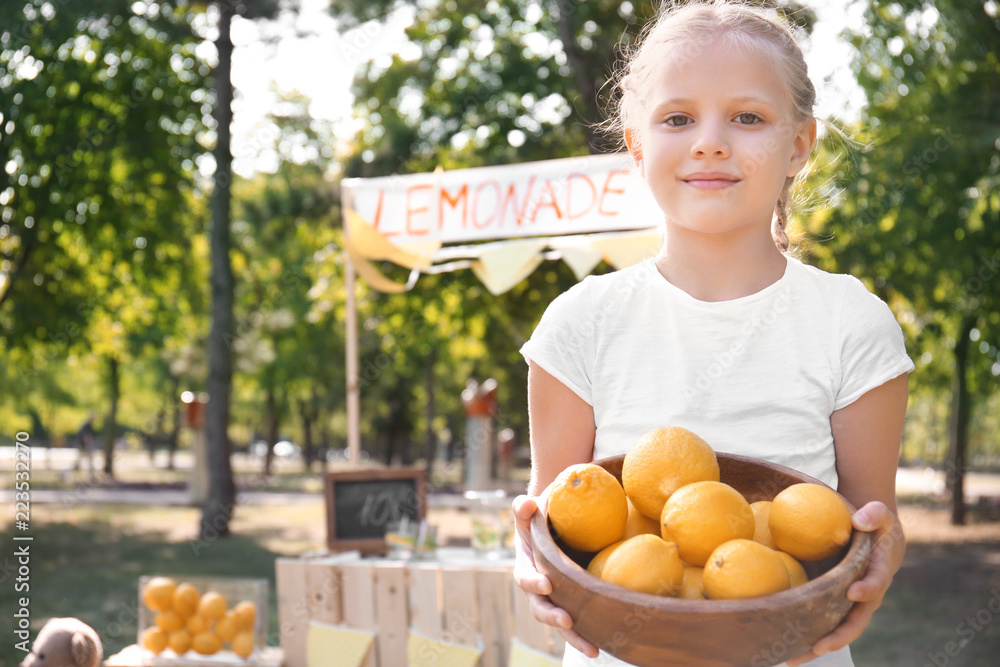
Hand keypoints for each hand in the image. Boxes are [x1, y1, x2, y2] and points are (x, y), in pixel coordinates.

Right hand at [512, 494, 598, 657]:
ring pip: (561, 623)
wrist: (555, 528)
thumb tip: (528, 504)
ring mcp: (556, 599)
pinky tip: (603, 647)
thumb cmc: (541, 518)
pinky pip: (580, 623)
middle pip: (540, 607)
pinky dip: (589, 635)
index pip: (525, 577)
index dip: (533, 583)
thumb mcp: (530, 511)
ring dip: (574, 637)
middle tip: (567, 621)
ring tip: (592, 649)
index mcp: (526, 567)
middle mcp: (539, 588)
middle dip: (552, 616)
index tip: (547, 584)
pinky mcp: (573, 603)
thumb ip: (524, 508)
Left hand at [786, 502, 899, 665]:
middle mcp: (867, 596)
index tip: (853, 592)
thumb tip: (860, 519)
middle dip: (839, 636)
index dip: (867, 588)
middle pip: (856, 621)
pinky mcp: (836, 606)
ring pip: (838, 631)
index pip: (876, 582)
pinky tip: (784, 651)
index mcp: (879, 572)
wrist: (877, 540)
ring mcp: (852, 605)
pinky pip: (824, 625)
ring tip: (792, 660)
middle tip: (820, 646)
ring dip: (817, 647)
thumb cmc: (875, 525)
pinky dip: (807, 639)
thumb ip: (874, 514)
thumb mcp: (879, 514)